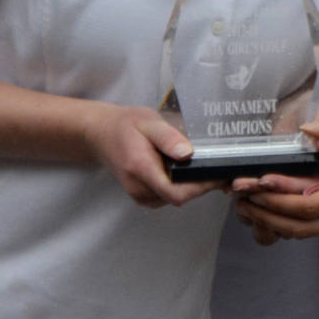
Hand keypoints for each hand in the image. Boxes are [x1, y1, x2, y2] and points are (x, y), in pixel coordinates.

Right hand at [84, 105, 223, 208]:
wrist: (100, 134)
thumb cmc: (124, 125)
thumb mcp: (147, 121)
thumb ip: (167, 137)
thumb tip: (188, 153)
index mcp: (140, 168)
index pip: (175, 192)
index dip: (200, 187)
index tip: (218, 174)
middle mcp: (139, 188)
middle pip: (178, 197)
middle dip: (201, 185)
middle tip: (219, 166)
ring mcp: (139, 195)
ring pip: (174, 198)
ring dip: (191, 186)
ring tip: (204, 165)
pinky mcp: (142, 196)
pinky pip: (167, 196)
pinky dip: (180, 186)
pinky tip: (184, 170)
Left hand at [230, 138, 318, 242]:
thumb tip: (305, 129)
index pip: (307, 206)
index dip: (276, 201)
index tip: (253, 189)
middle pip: (301, 228)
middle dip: (267, 217)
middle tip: (241, 202)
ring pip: (311, 232)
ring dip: (281, 222)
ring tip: (253, 207)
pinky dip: (302, 221)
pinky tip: (285, 208)